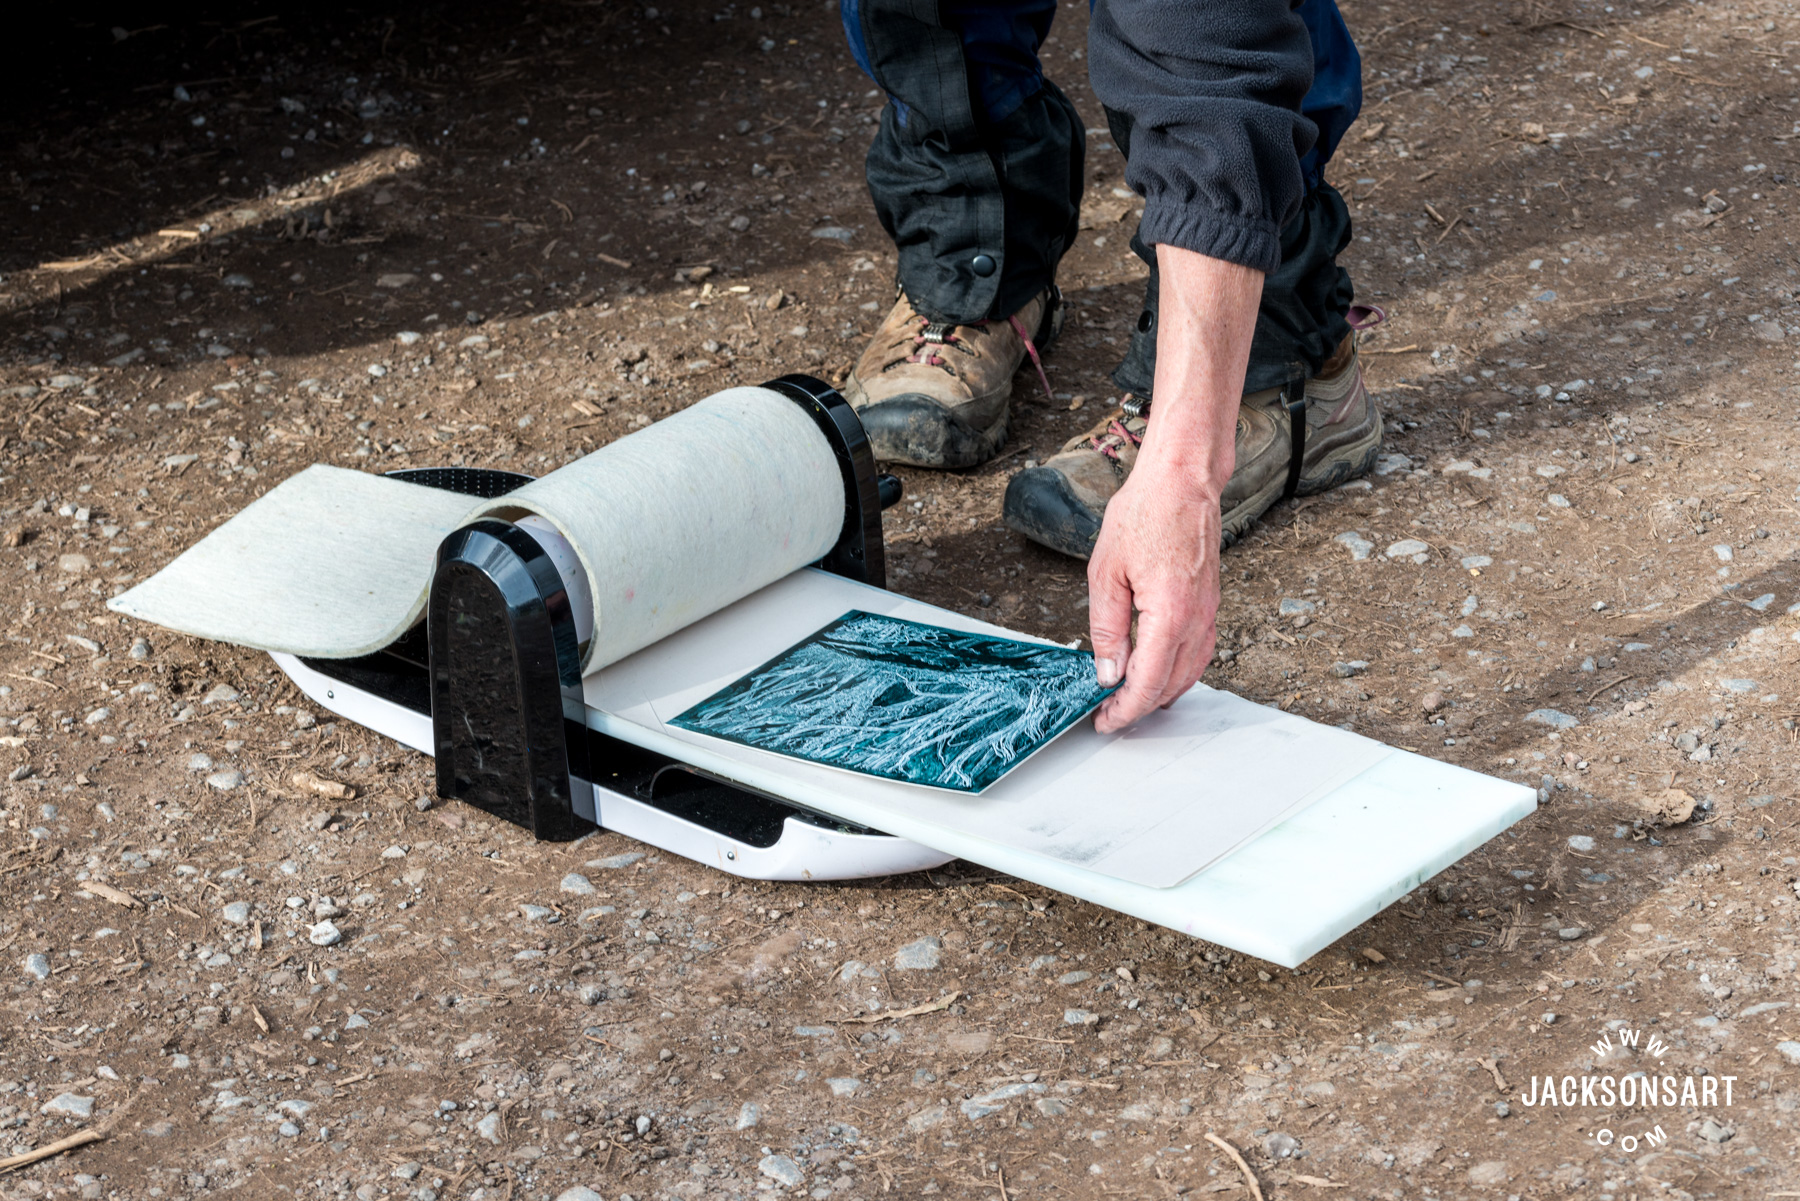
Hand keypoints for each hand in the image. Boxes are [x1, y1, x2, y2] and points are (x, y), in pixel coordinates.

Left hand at [1087, 245, 1262, 733]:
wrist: (1183, 480)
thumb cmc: (1145, 514)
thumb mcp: (1106, 573)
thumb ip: (1107, 629)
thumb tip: (1107, 673)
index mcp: (1170, 614)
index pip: (1147, 682)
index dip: (1124, 710)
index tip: (1103, 722)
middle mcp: (1197, 619)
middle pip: (1171, 685)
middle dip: (1139, 708)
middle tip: (1109, 715)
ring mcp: (1208, 612)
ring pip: (1190, 673)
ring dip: (1161, 693)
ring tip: (1129, 701)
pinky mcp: (1210, 603)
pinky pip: (1199, 652)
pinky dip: (1178, 672)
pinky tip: (1157, 671)